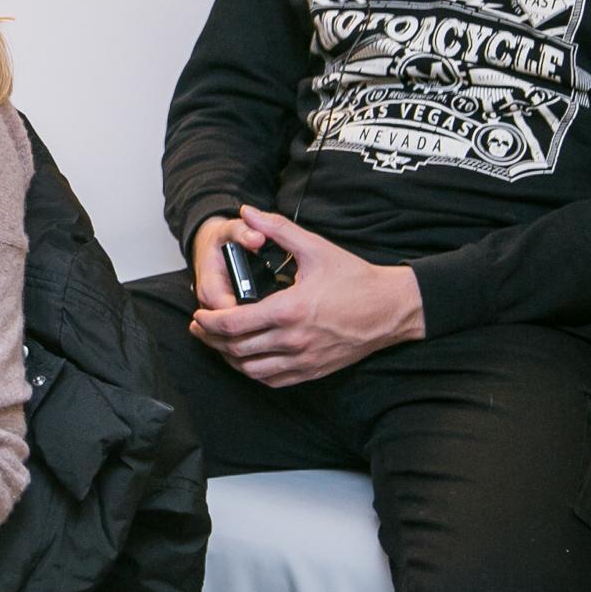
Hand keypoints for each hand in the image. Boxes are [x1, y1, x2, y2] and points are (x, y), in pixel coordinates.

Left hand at [189, 206, 424, 387]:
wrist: (391, 308)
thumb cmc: (355, 278)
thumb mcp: (314, 248)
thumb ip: (276, 228)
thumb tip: (247, 211)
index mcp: (289, 310)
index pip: (234, 323)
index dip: (209, 321)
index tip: (199, 314)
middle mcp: (294, 340)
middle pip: (236, 349)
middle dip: (211, 339)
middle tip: (200, 328)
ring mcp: (304, 359)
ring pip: (252, 369)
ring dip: (229, 358)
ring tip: (218, 342)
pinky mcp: (314, 371)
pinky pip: (274, 380)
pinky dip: (253, 372)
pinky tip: (246, 358)